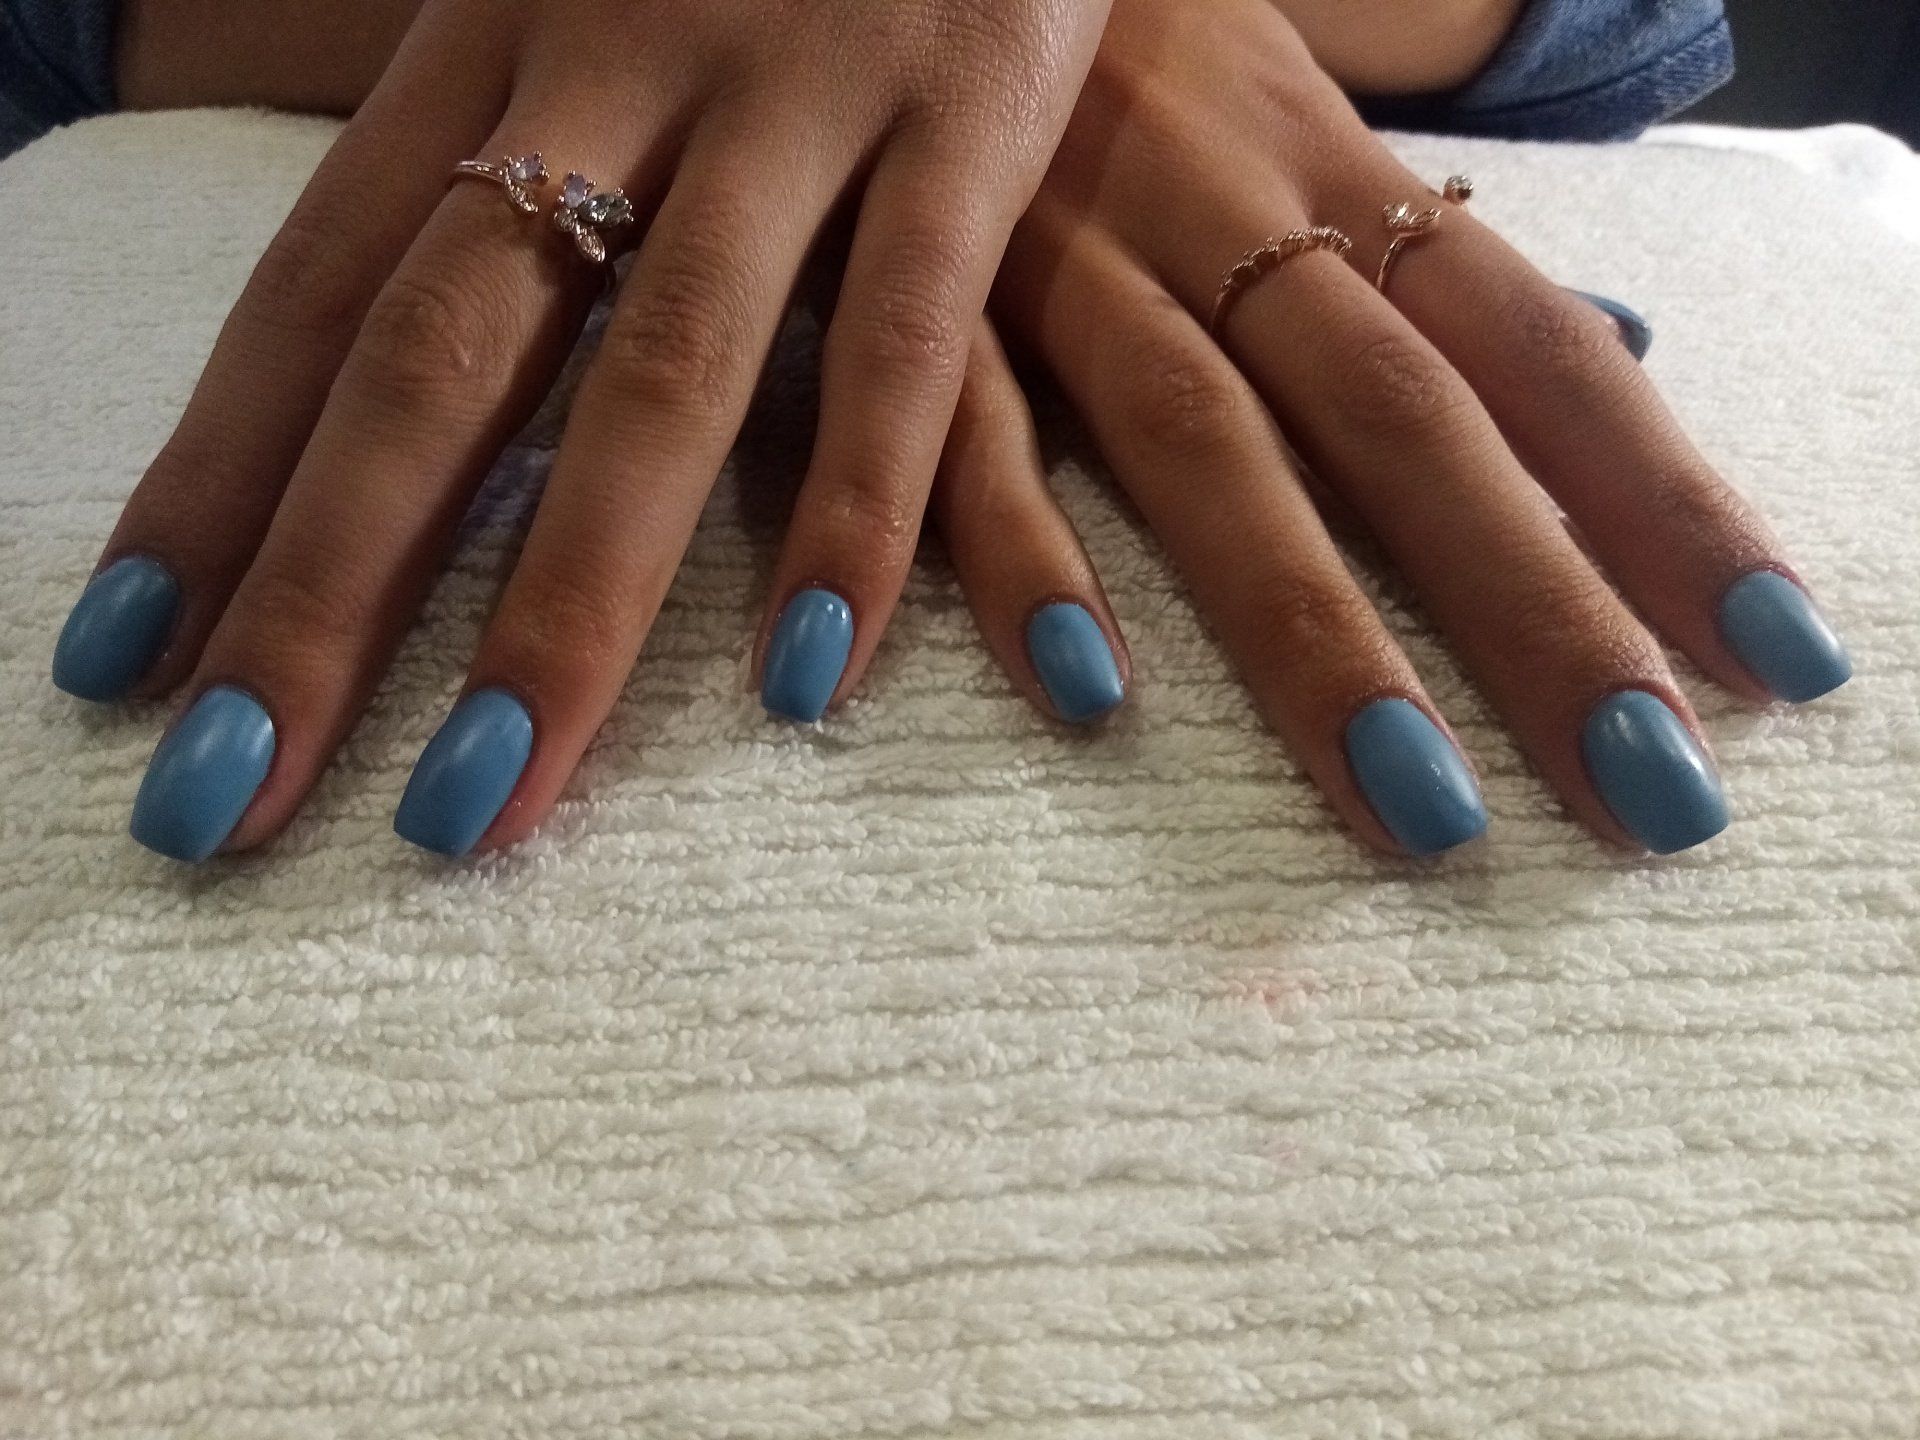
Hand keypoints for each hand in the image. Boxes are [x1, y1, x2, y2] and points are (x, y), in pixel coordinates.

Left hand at [54, 0, 1113, 860]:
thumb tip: (393, 359)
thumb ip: (514, 149)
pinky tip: (803, 676)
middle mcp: (615, 61)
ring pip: (658, 376)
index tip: (125, 669)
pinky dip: (855, 506)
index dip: (217, 486)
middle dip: (324, 591)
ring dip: (563, 604)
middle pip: (442, 361)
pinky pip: (901, 336)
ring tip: (476, 801)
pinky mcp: (971, 106)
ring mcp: (797, 88)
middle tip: (225, 799)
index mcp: (492, 33)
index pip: (317, 293)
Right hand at [933, 0, 1851, 855]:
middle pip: (1405, 423)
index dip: (1662, 500)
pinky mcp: (927, 291)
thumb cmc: (1132, 36)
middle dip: (1537, 611)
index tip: (1773, 657)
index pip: (1533, 348)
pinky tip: (1088, 690)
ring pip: (1211, 447)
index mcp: (1329, 170)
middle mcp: (1225, 215)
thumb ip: (1439, 238)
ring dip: (1317, 634)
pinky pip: (970, 423)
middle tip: (1650, 793)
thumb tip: (1623, 333)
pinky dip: (1025, 546)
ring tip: (1421, 808)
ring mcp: (1071, 255)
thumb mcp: (1306, 97)